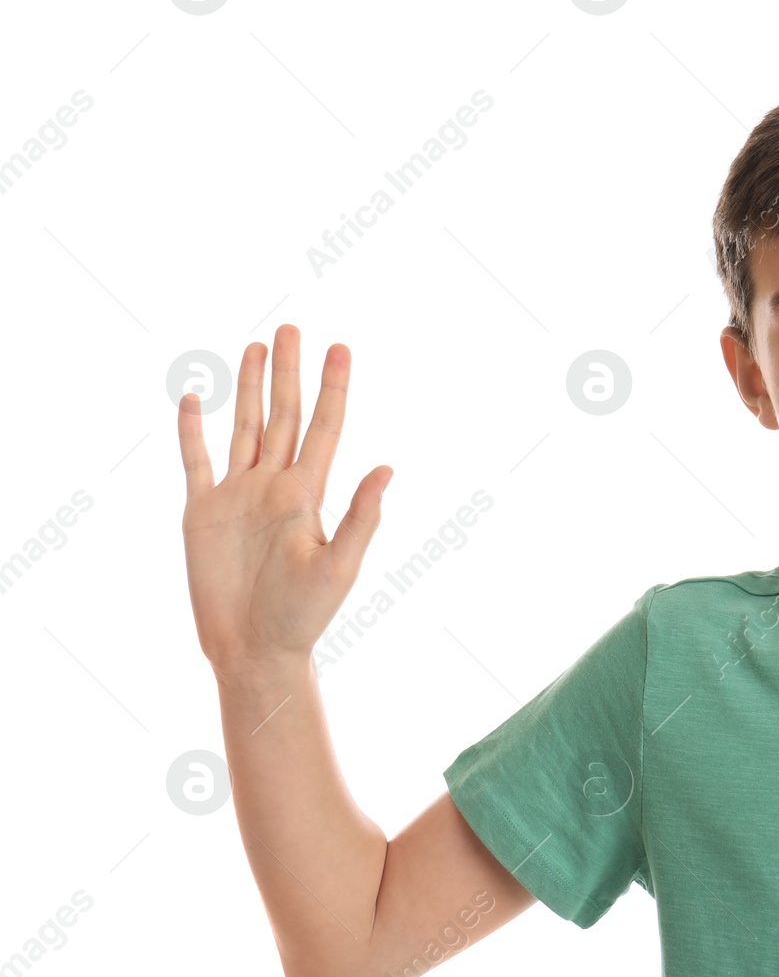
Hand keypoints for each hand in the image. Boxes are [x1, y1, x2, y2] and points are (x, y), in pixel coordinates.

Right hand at [178, 323, 391, 677]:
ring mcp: (237, 495)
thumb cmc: (304, 615)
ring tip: (256, 346)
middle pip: (282, 415)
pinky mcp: (202, 512)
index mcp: (308, 494)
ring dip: (248, 388)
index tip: (340, 348)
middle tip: (292, 328)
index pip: (324, 427)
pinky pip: (197, 461)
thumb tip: (388, 468)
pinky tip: (195, 397)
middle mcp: (274, 486)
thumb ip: (362, 516)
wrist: (254, 648)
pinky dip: (193, 430)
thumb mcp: (340, 566)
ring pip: (244, 427)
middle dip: (288, 373)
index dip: (333, 388)